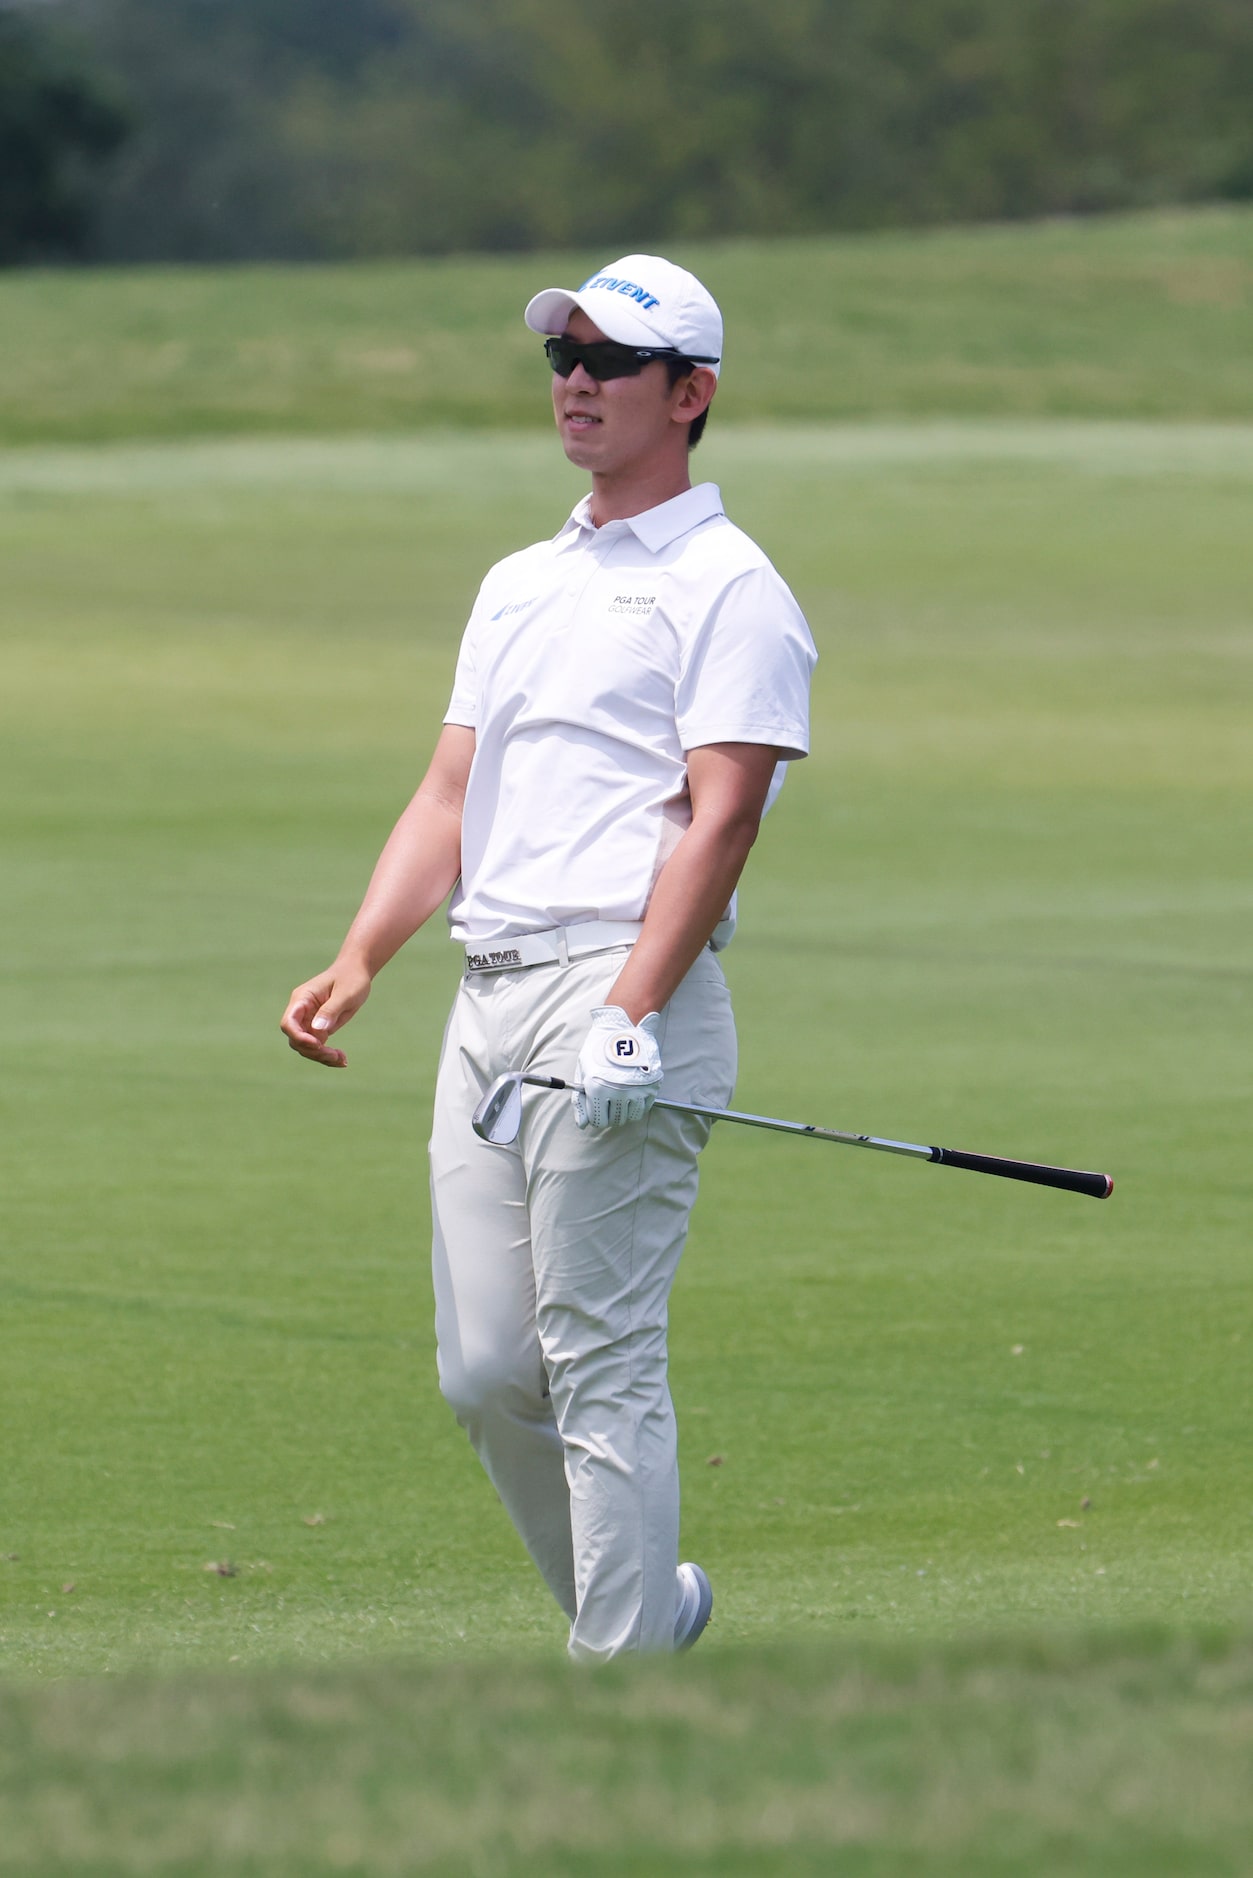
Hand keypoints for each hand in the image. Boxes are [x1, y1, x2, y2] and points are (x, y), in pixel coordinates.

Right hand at [280, 961, 371, 1067]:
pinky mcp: (318, 1028)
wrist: (356, 972)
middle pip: (296, 1039)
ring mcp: (309, 1021)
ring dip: (321, 1056)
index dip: (299, 1037)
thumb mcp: (345, 993)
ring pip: (306, 1047)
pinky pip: (318, 1047)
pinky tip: (342, 1060)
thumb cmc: (351, 978)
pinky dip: (328, 1056)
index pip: (288, 1023)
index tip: (318, 1044)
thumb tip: (317, 1030)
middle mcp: (302, 1011)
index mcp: (302, 999)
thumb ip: (330, 1010)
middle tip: (335, 1055)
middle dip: (313, 1051)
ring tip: (342, 1060)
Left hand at [573, 1007, 661, 1129]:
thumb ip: (580, 1100)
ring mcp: (637, 1089)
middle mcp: (617, 1092)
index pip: (598, 1121)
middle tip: (609, 1101)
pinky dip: (637, 1105)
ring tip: (620, 1097)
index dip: (596, 1116)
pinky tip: (632, 1093)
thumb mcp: (583, 1070)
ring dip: (624, 1111)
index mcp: (597, 1088)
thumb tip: (583, 1124)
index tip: (597, 1109)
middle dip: (610, 1114)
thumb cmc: (600, 1048)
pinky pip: (644, 1108)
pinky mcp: (651, 1086)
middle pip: (615, 1121)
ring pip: (631, 1116)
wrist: (624, 1028)